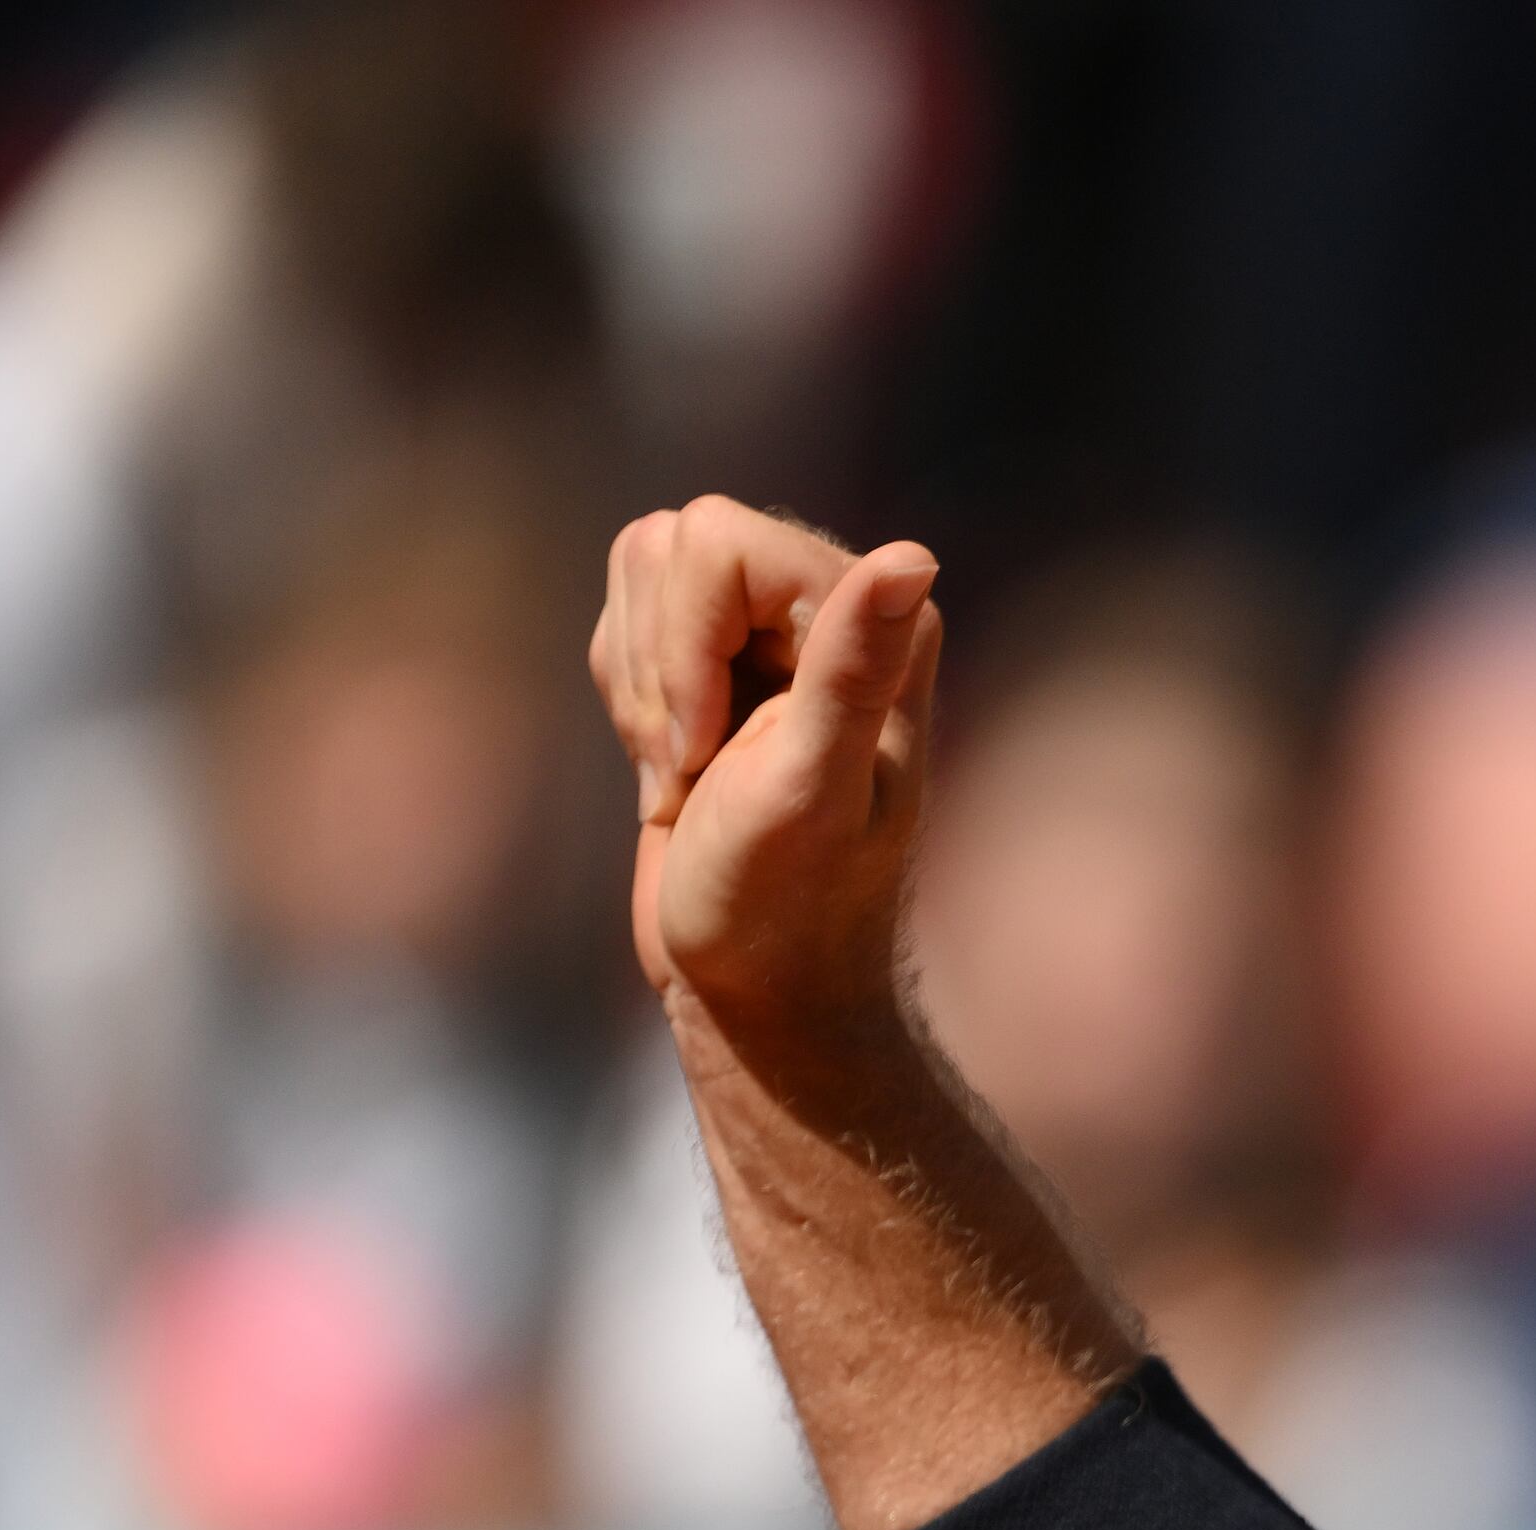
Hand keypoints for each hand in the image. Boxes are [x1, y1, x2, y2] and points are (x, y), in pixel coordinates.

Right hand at [591, 497, 943, 1049]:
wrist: (752, 984)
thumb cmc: (788, 907)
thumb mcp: (813, 788)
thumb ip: (853, 670)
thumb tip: (912, 556)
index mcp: (881, 626)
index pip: (717, 539)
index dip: (684, 641)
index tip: (706, 747)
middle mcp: (831, 612)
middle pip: (669, 547)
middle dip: (657, 671)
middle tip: (698, 770)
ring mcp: (765, 636)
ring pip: (638, 574)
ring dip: (638, 691)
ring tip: (690, 776)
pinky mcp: (711, 669)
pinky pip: (623, 624)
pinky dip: (627, 702)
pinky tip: (675, 772)